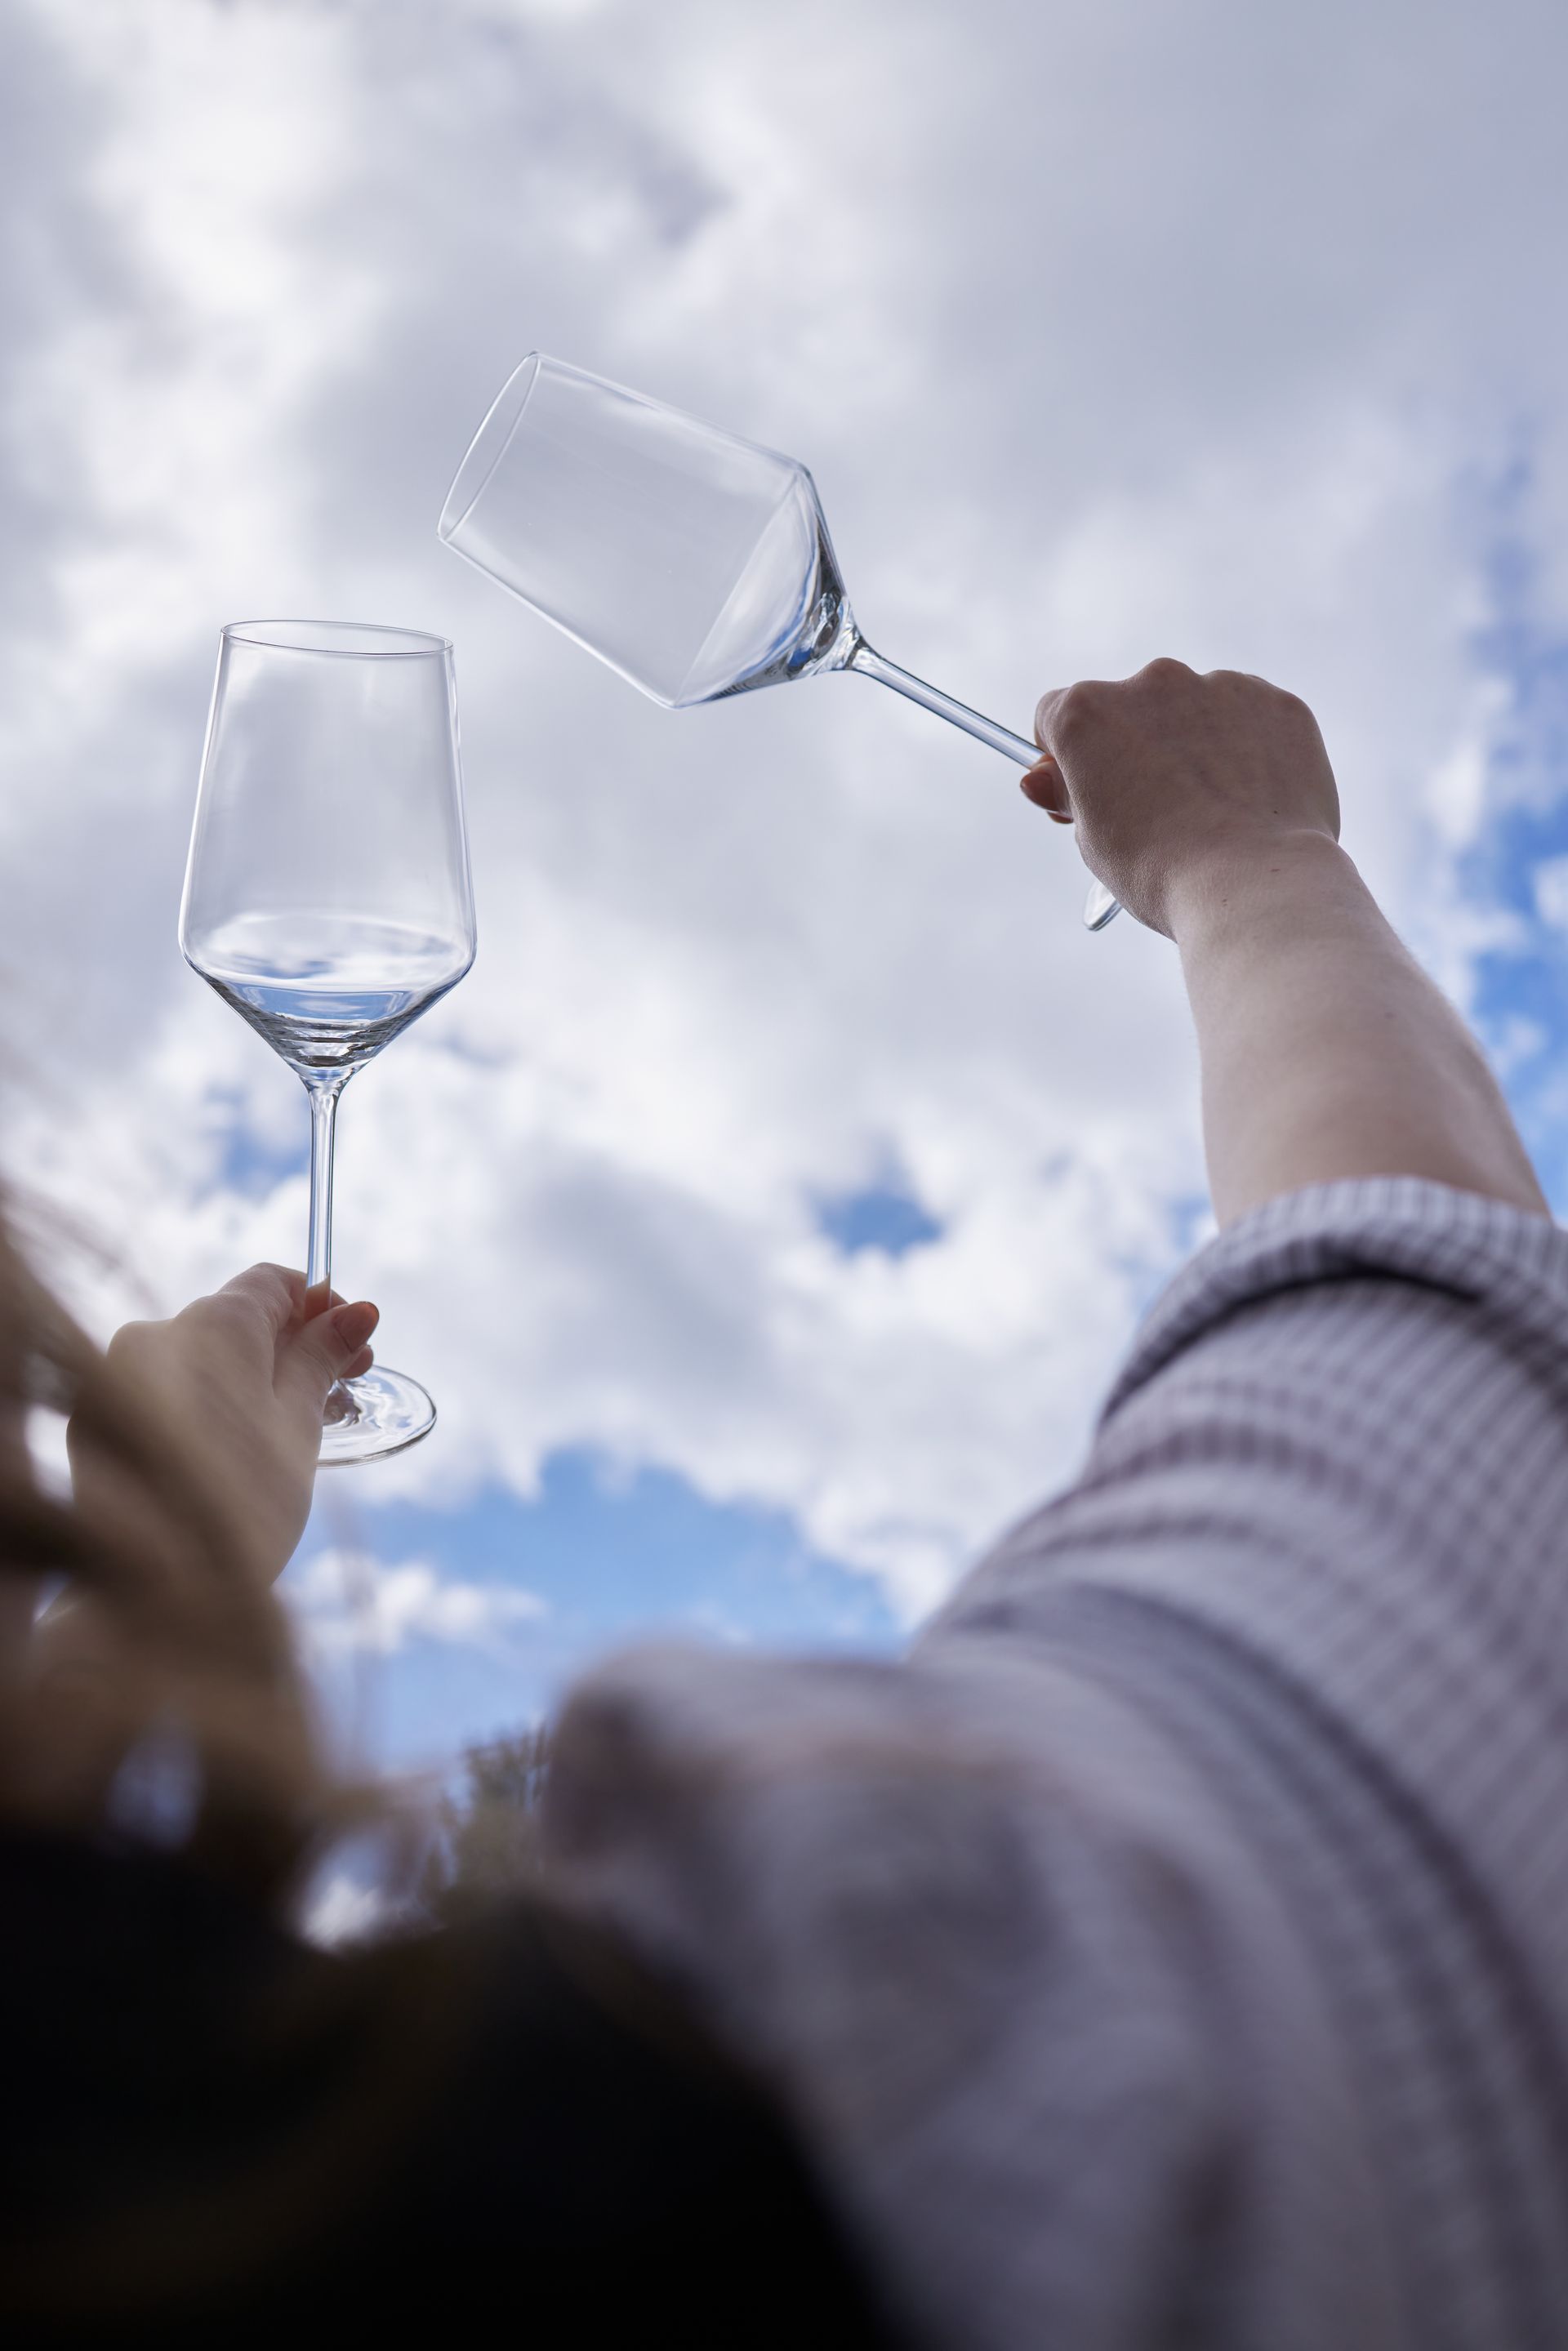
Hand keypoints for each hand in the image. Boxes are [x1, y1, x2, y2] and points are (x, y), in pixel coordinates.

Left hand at [68, 1267, 378, 1588]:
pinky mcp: (92, 1421)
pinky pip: (161, 1391)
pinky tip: (240, 1446)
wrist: (150, 1598)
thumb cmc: (241, 1509)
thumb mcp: (298, 1427)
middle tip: (343, 1386)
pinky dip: (205, 1404)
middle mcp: (152, 1335)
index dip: (321, 1306)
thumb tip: (355, 1312)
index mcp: (209, 1324)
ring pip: (197, 1358)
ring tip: (296, 1426)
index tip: (353, 1342)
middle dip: (293, 1346)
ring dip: (251, 1378)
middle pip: (235, 1320)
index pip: (272, 1283)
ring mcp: (114, 1378)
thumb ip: (320, 1360)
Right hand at [1022, 658, 1340, 937]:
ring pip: (1196, 710)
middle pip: (1130, 708)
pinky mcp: (1277, 704)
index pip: (1057, 716)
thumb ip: (1066, 794)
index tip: (1084, 791)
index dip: (1066, 757)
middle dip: (1136, 748)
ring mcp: (1220, 686)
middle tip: (1155, 810)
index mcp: (1089, 712)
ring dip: (1195, 745)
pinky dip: (1249, 750)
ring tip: (1212, 813)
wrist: (1253, 884)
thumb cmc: (1159, 871)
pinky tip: (1251, 802)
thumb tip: (1040, 777)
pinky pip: (1253, 720)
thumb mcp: (1091, 839)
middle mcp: (1152, 682)